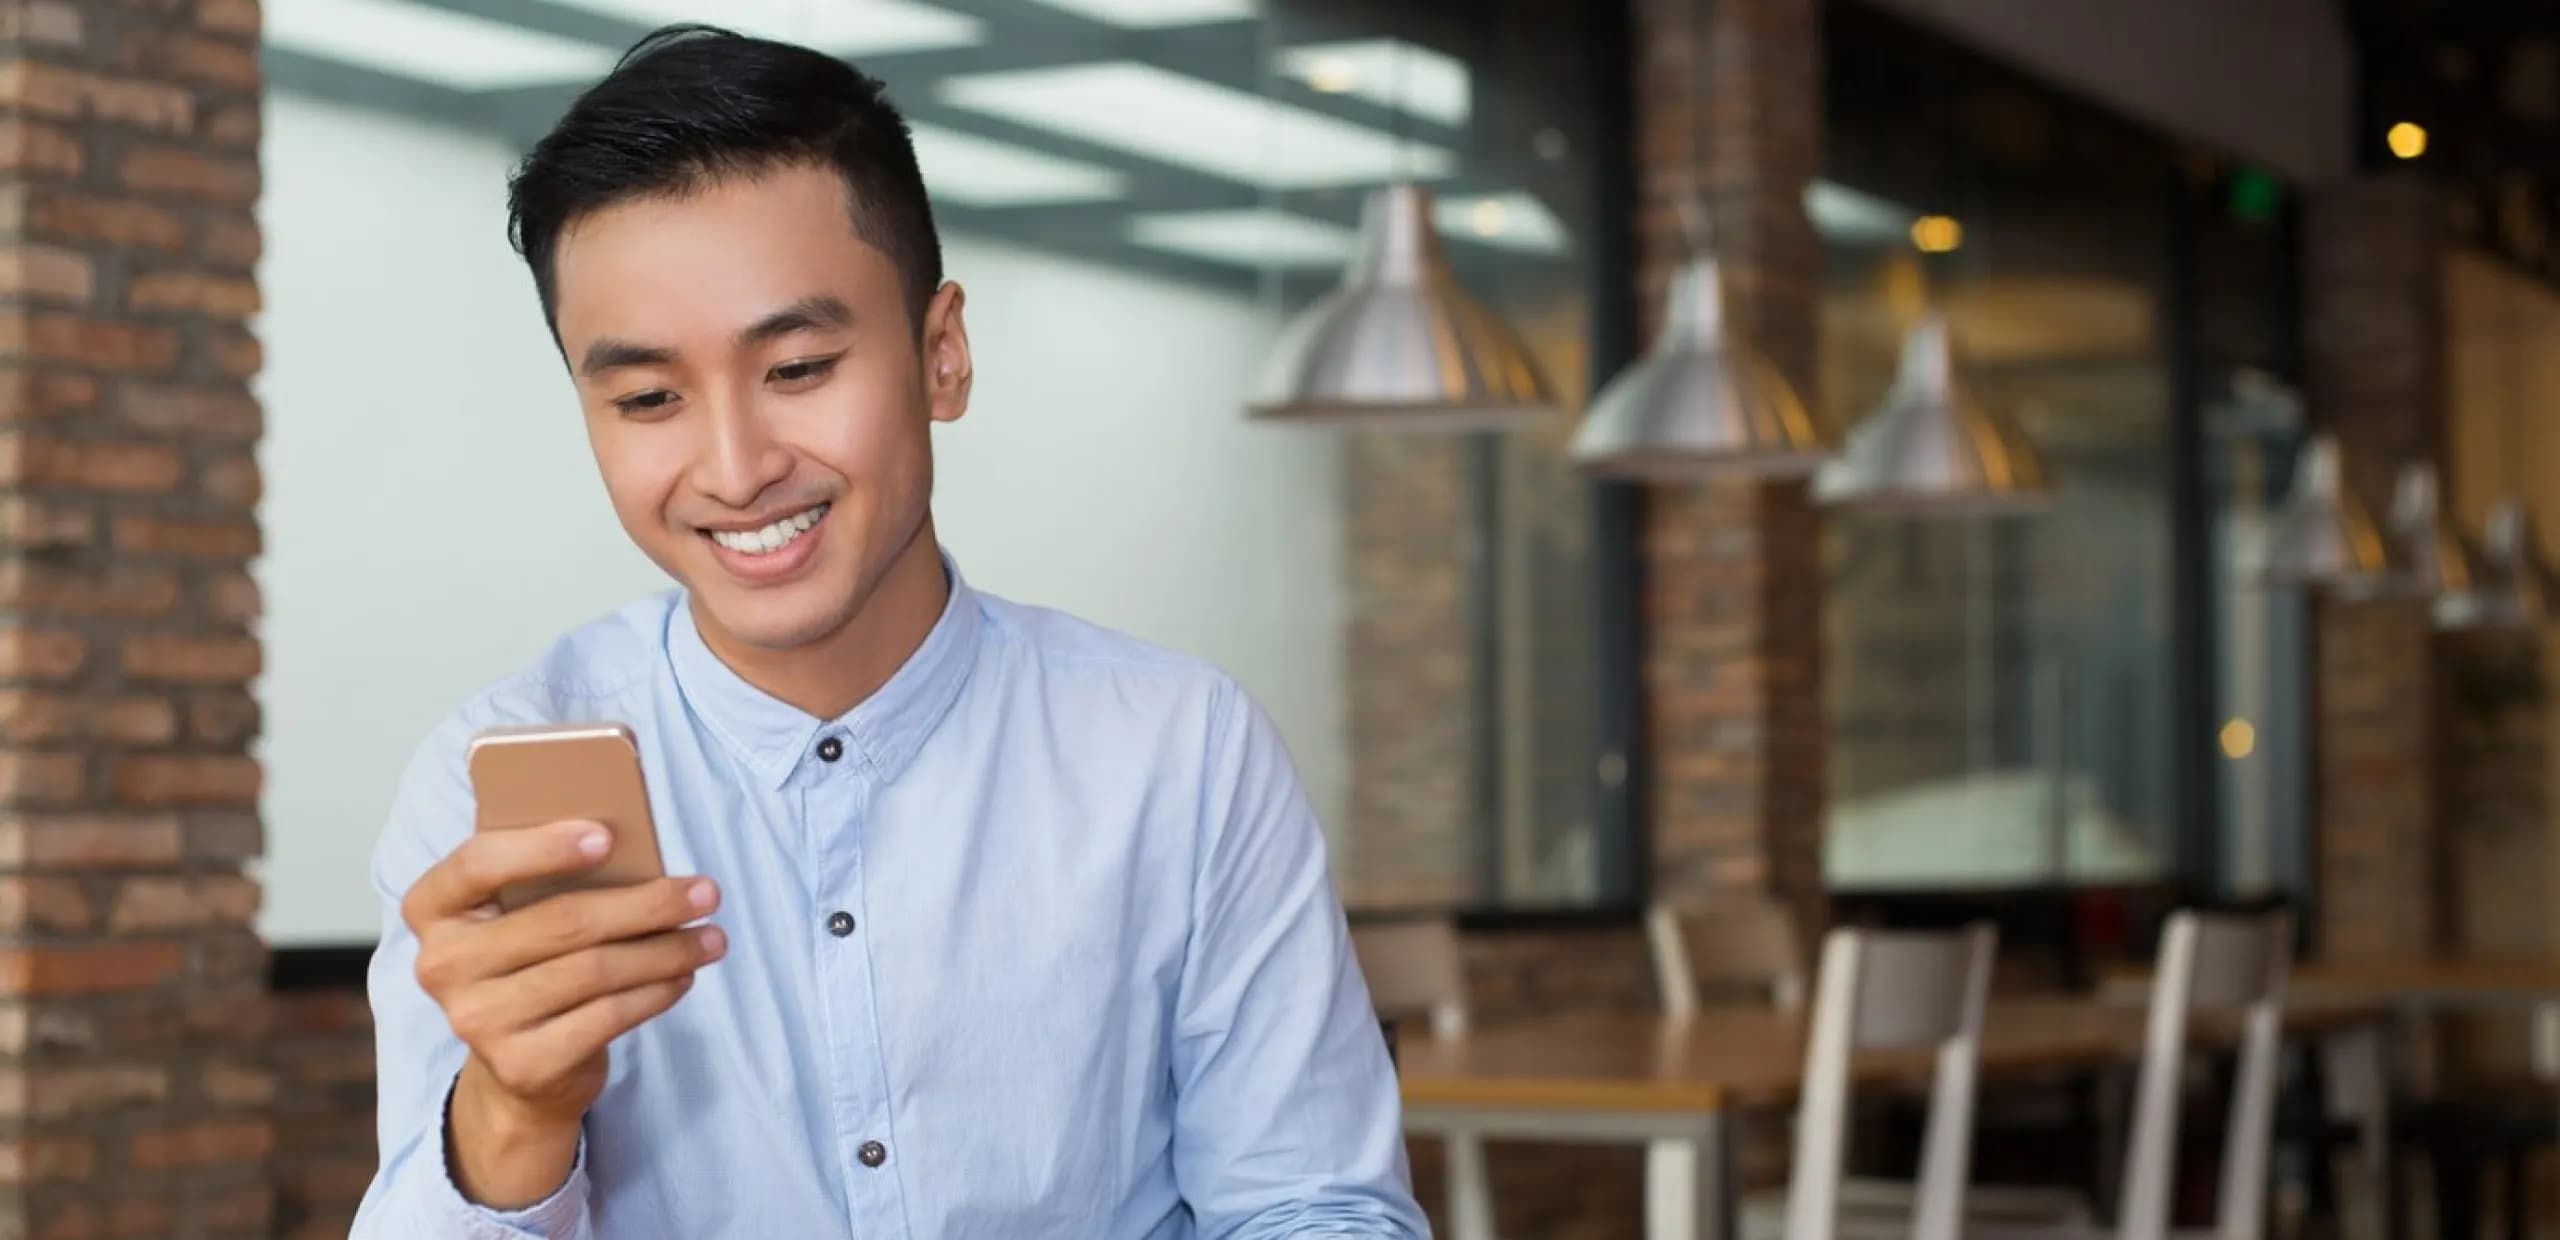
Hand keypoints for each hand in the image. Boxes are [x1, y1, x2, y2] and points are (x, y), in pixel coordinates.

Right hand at [402, 819, 725, 1206]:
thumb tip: (639, 849)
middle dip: (648, 903)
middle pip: (562, 921)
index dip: (543, 847)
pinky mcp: (521, 1064)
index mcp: (433, 909)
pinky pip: (607, 1015)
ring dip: (667, 950)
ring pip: (594, 969)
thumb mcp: (522, 916)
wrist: (520, 1072)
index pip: (478, 863)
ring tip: (711, 938)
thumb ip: (550, 880)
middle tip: (707, 892)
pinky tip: (684, 977)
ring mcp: (477, 1020)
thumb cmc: (532, 965)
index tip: (608, 836)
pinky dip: (656, 992)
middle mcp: (442, 965)